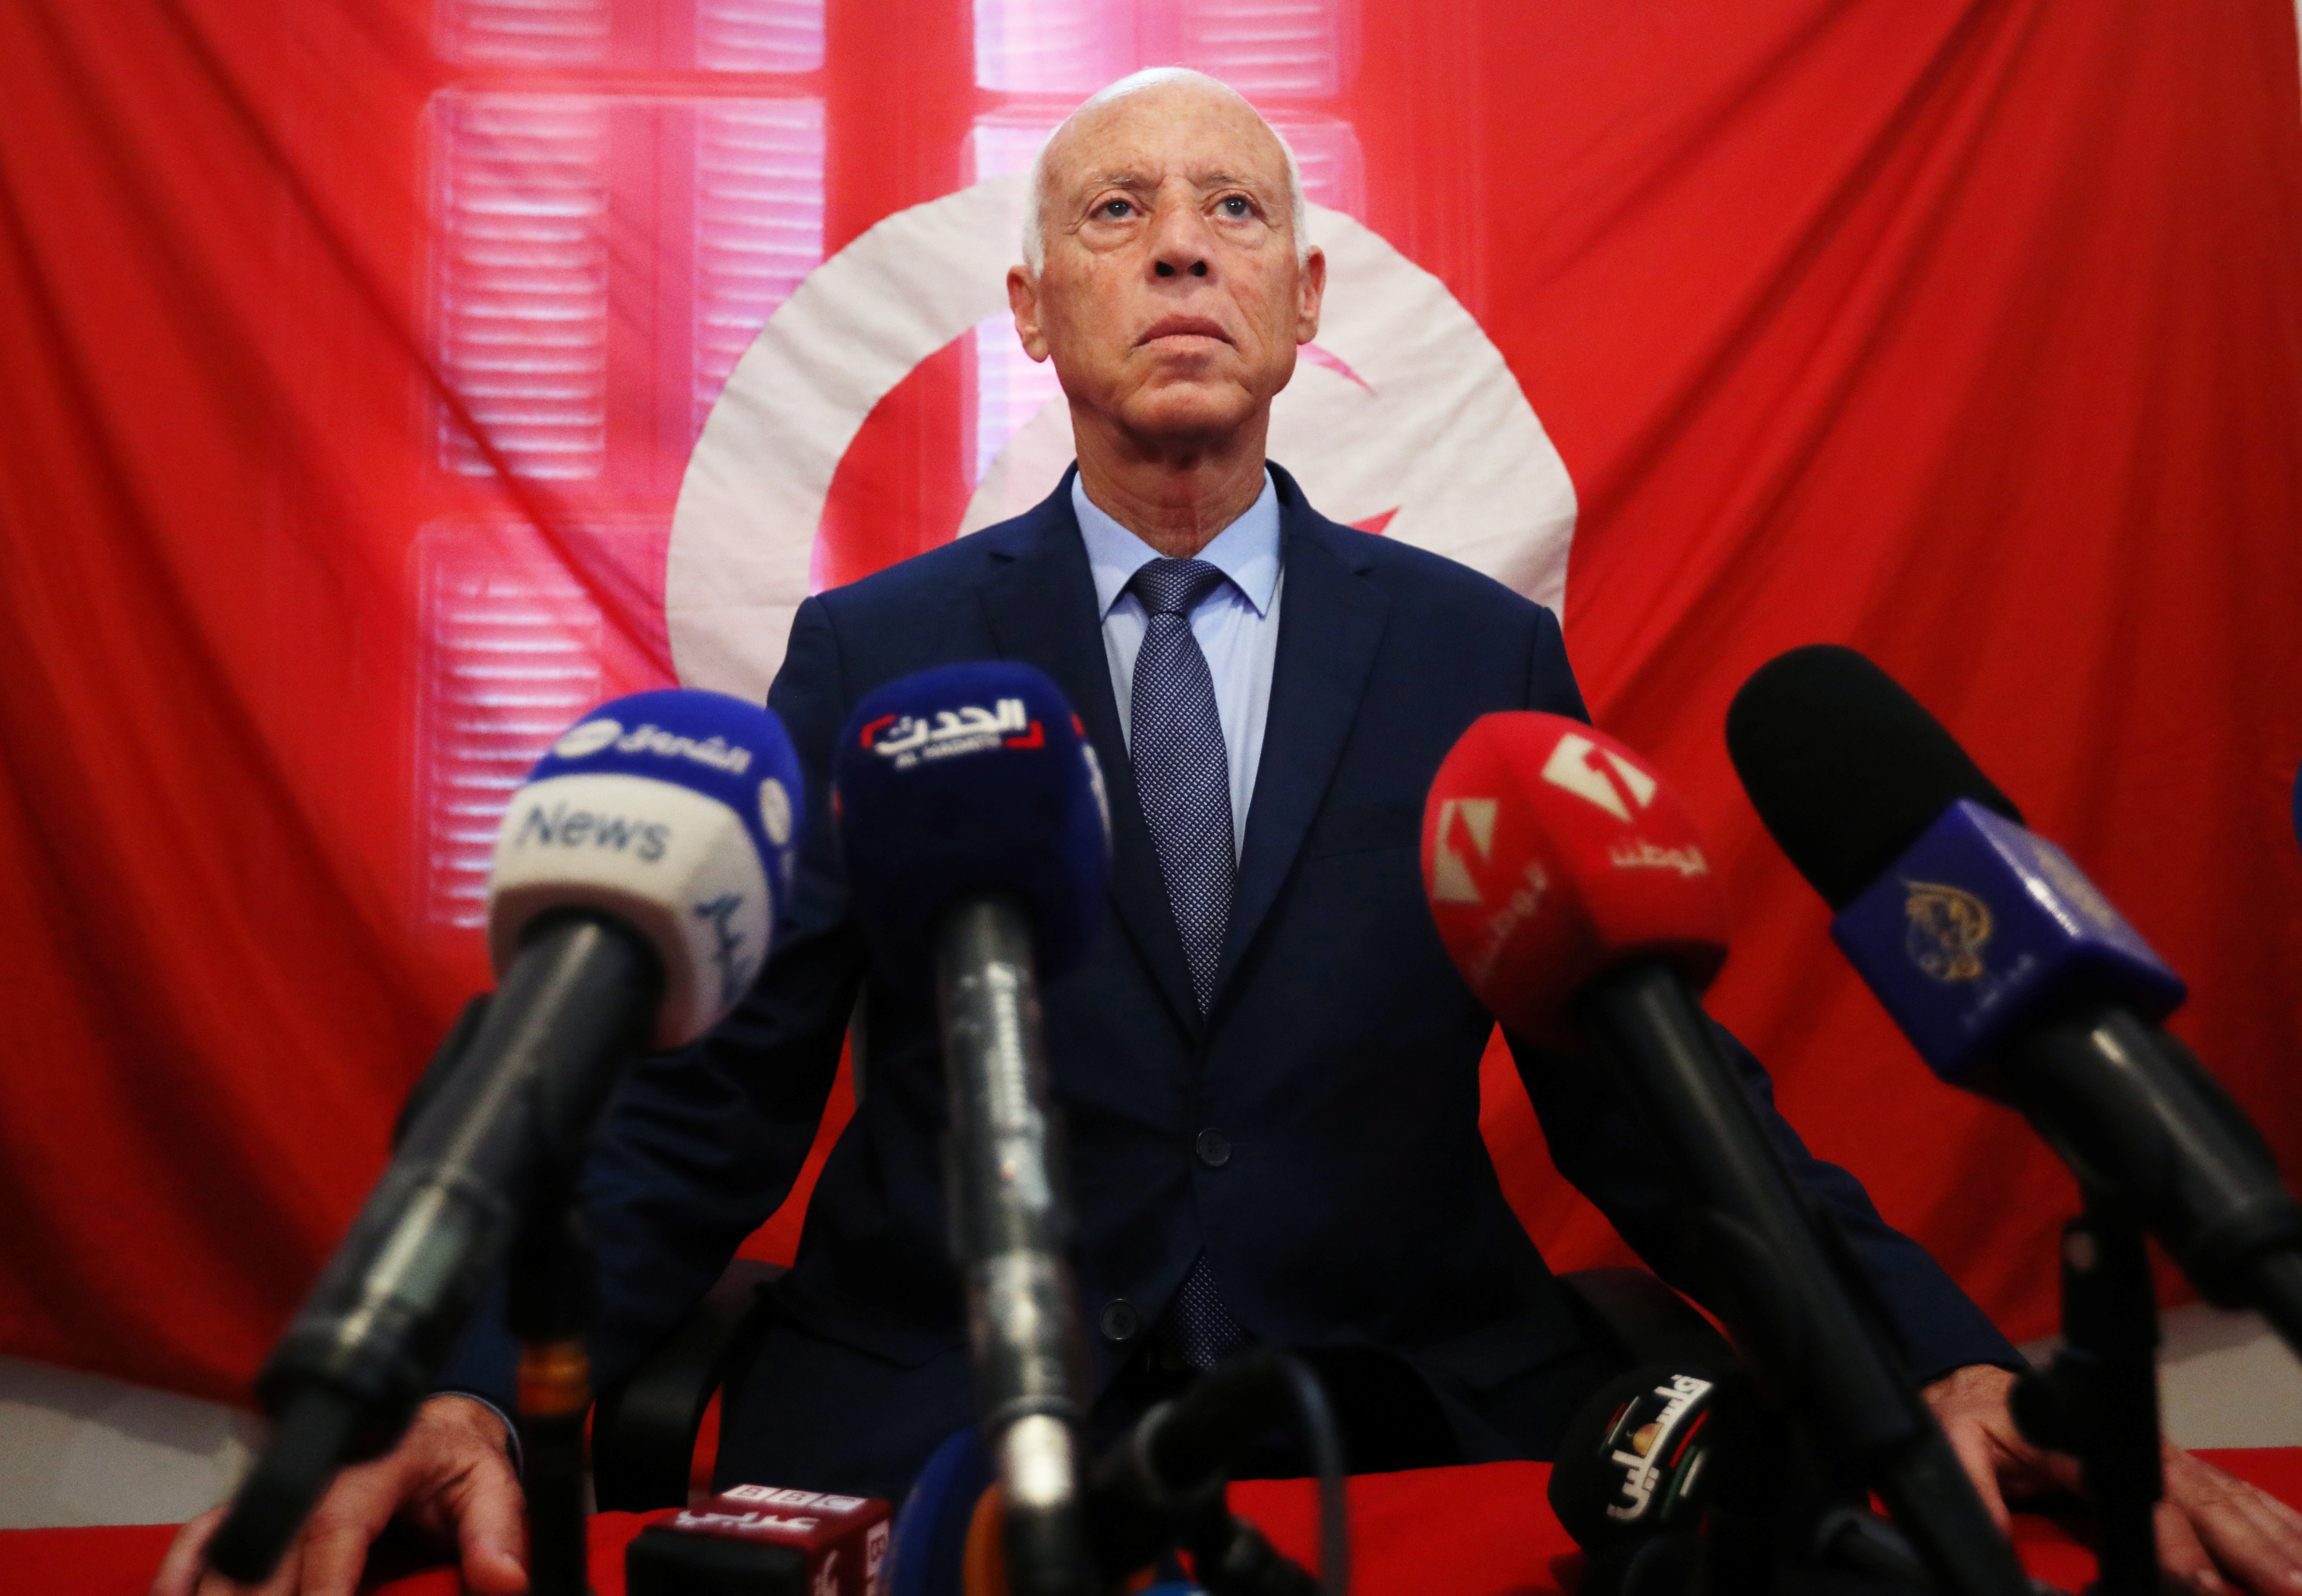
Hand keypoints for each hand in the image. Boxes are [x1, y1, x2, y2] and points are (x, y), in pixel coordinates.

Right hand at [149, 1394, 526, 1595]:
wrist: (432, 1428)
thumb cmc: (457, 1463)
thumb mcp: (492, 1486)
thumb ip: (498, 1531)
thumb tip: (505, 1580)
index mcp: (378, 1459)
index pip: (337, 1525)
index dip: (323, 1582)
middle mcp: (317, 1470)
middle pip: (272, 1546)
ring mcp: (280, 1485)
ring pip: (229, 1546)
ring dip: (218, 1595)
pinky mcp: (256, 1502)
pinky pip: (206, 1537)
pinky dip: (181, 1575)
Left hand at [1924, 1362, 2301, 1594]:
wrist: (1982, 1385)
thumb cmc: (1974, 1416)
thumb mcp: (1953, 1443)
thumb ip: (1973, 1492)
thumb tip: (1986, 1542)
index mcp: (2086, 1447)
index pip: (2141, 1502)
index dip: (2174, 1547)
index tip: (2202, 1586)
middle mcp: (2137, 1449)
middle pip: (2203, 1502)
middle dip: (2250, 1549)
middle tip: (2288, 1588)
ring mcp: (2162, 1456)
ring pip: (2229, 1499)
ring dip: (2272, 1537)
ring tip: (2301, 1577)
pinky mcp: (2174, 1467)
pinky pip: (2230, 1491)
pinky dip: (2271, 1516)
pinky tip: (2297, 1542)